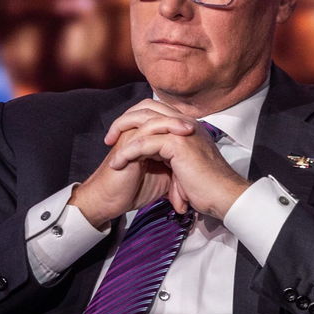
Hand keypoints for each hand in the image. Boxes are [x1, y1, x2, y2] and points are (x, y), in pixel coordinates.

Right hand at [69, 104, 192, 227]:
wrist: (112, 200)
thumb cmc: (134, 190)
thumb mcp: (164, 177)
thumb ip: (176, 166)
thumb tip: (195, 167)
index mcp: (147, 138)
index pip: (166, 122)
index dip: (183, 126)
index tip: (201, 136)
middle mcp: (139, 133)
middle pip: (160, 113)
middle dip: (180, 118)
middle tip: (197, 127)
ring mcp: (132, 135)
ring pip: (153, 116)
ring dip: (174, 121)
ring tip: (190, 129)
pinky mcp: (127, 141)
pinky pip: (146, 128)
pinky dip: (164, 128)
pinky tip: (178, 134)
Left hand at [105, 100, 250, 218]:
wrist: (222, 196)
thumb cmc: (207, 188)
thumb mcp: (185, 168)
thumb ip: (171, 160)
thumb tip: (158, 166)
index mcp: (186, 126)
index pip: (155, 111)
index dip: (135, 120)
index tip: (119, 137)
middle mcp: (185, 123)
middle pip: (146, 108)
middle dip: (124, 121)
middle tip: (109, 138)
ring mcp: (181, 131)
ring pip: (143, 121)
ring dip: (122, 134)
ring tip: (110, 151)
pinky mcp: (177, 143)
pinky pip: (144, 142)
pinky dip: (128, 152)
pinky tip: (119, 163)